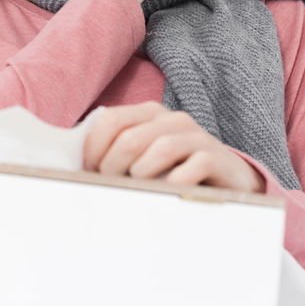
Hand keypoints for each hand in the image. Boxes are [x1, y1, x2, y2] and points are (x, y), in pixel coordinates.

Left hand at [80, 101, 265, 193]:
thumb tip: (77, 168)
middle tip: (112, 186)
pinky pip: (192, 167)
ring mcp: (197, 137)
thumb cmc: (173, 170)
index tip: (88, 171)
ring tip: (139, 187)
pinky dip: (175, 182)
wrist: (227, 180)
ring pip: (161, 148)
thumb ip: (115, 153)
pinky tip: (169, 192)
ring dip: (142, 174)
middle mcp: (172, 119)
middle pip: (130, 138)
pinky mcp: (217, 158)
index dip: (92, 148)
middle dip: (113, 167)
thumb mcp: (143, 157)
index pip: (110, 120)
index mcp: (149, 113)